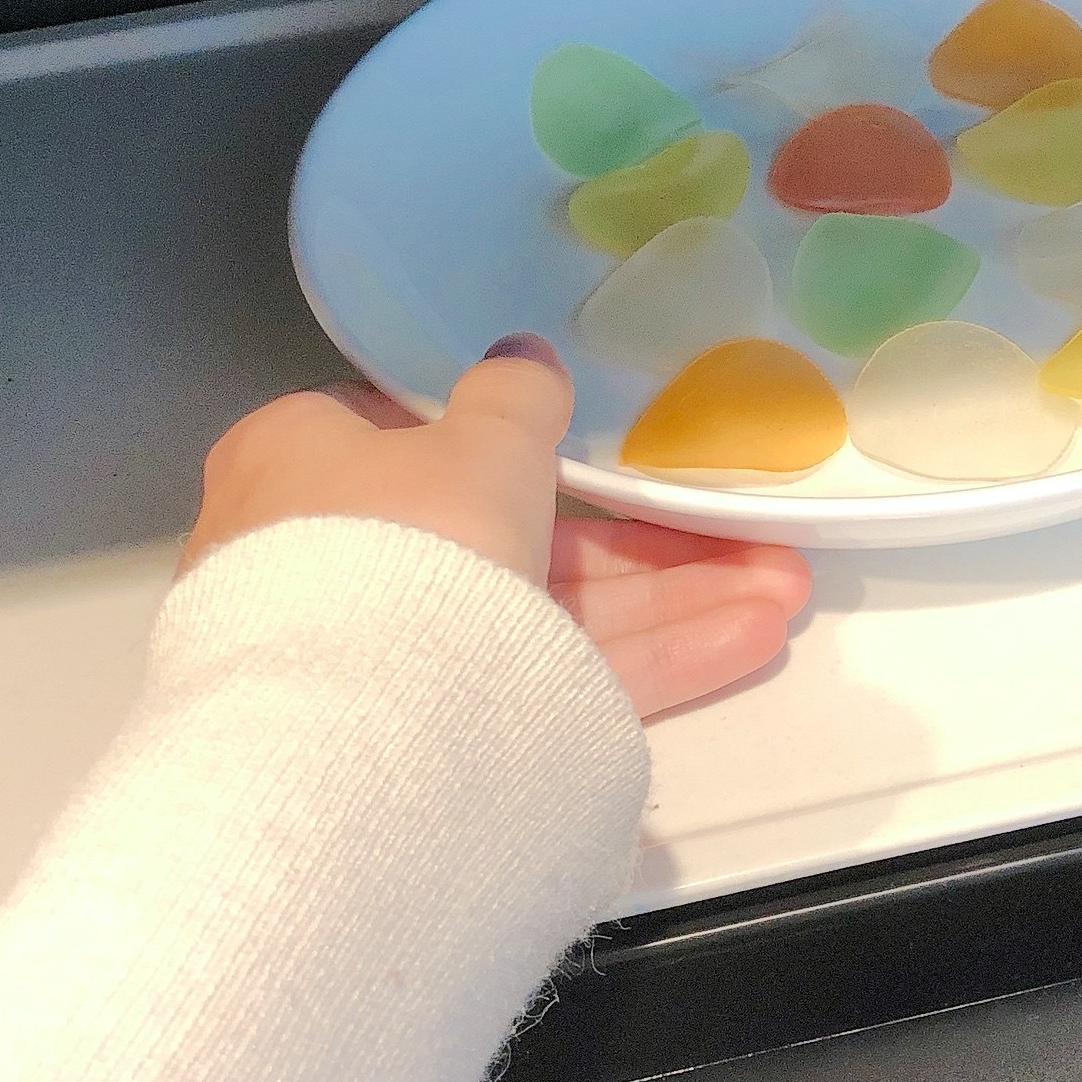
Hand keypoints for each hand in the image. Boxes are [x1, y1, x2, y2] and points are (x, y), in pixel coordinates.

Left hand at [185, 338, 809, 716]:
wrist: (362, 722)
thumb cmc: (405, 537)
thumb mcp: (480, 442)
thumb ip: (514, 395)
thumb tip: (521, 352)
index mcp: (304, 460)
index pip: (409, 435)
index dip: (507, 440)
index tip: (593, 450)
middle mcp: (330, 557)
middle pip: (504, 534)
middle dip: (640, 544)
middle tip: (738, 543)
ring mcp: (381, 652)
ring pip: (540, 614)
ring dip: (663, 603)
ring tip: (777, 595)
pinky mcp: (433, 730)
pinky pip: (542, 678)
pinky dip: (634, 660)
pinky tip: (738, 643)